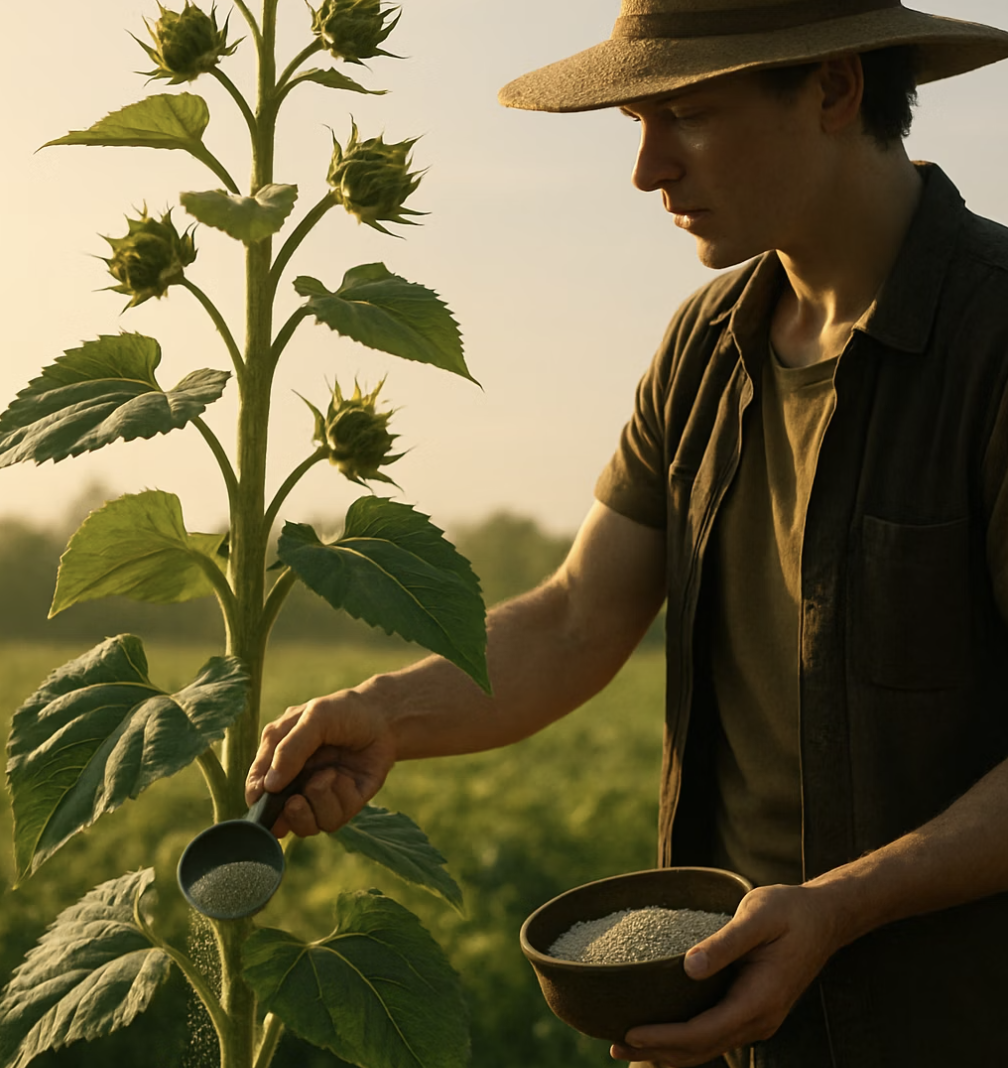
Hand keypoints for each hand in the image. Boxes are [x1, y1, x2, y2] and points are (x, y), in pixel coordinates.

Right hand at [244, 687, 396, 837]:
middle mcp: (296, 784)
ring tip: (329, 774)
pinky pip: (335, 819)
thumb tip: (268, 786)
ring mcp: (320, 797)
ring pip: (308, 825)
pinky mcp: (344, 806)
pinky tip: (345, 776)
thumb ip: (289, 748)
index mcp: (277, 761)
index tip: (264, 799)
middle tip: (296, 800)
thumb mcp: (314, 718)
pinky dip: (339, 797)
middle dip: (289, 814)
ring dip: (317, 800)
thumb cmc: (342, 712)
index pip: (256, 789)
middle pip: (280, 820)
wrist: (383, 718)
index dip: (257, 801)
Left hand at [610, 883, 842, 1066]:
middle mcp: (758, 1019)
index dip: (664, 1037)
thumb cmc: (789, 911)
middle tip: (614, 1045)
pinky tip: (664, 1036)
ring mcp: (757, 1019)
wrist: (825, 918)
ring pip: (708, 1048)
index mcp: (758, 1000)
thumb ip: (726, 942)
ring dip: (668, 1052)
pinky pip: (715, 1036)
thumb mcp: (757, 916)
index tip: (629, 1032)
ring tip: (629, 1047)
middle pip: (701, 1049)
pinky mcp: (753, 1011)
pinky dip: (686, 1042)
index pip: (702, 1032)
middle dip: (656, 1052)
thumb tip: (689, 966)